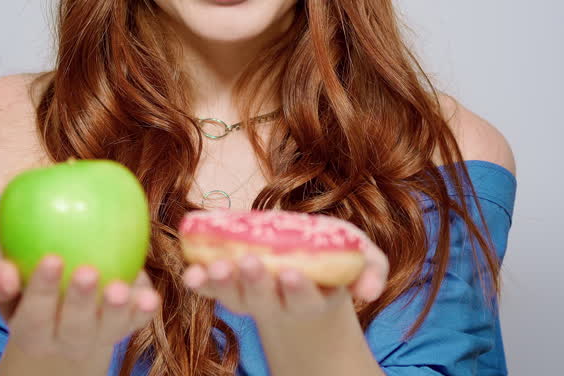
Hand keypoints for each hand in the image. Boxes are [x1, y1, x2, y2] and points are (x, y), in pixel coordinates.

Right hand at [0, 245, 159, 361]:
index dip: (42, 291)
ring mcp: (99, 335)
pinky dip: (144, 309)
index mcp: (32, 331)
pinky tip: (149, 296)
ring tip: (121, 288)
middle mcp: (67, 340)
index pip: (34, 316)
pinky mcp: (125, 324)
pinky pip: (137, 320)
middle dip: (81, 302)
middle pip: (75, 329)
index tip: (51, 259)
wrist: (57, 311)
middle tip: (87, 272)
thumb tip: (5, 273)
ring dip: (117, 310)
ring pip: (109, 330)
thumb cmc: (23, 281)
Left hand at [181, 232, 388, 327]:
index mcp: (312, 298)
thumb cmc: (331, 262)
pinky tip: (191, 272)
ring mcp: (249, 298)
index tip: (290, 273)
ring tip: (215, 266)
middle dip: (257, 281)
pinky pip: (211, 288)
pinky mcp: (227, 288)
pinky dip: (201, 282)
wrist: (301, 274)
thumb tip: (370, 290)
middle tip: (250, 263)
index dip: (298, 287)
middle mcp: (278, 303)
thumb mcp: (361, 259)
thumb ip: (372, 271)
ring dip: (223, 283)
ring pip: (235, 296)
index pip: (305, 297)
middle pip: (265, 298)